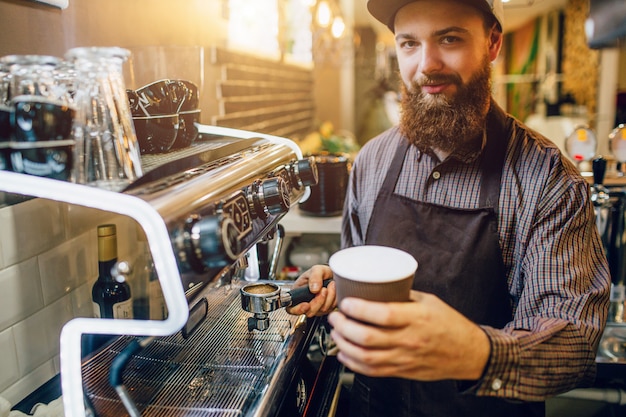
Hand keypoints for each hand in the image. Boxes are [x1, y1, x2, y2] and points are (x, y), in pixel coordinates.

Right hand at [285, 265, 336, 316]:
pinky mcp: (327, 309)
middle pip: (310, 311)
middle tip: (324, 288)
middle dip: (319, 300)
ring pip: (322, 310)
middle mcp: (306, 304)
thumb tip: (314, 289)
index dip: (298, 309)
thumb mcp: (316, 269)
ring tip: (331, 284)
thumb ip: (314, 277)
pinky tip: (334, 290)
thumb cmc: (321, 273)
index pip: (292, 309)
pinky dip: (334, 298)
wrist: (333, 274)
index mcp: (298, 295)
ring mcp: (317, 308)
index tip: (306, 305)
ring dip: (329, 297)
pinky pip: (331, 308)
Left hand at [327, 291, 489, 380]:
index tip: (346, 302)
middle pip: (368, 337)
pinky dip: (353, 363)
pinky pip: (373, 371)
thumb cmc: (450, 324)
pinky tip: (344, 353)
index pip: (383, 315)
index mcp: (417, 318)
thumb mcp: (429, 302)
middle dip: (345, 326)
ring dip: (344, 344)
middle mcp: (410, 340)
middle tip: (336, 316)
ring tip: (337, 332)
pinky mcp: (402, 371)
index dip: (359, 309)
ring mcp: (405, 358)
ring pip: (366, 356)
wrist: (469, 353)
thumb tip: (377, 286)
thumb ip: (403, 296)